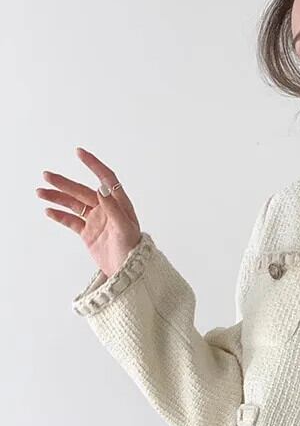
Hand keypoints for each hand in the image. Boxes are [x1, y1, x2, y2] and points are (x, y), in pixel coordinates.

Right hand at [38, 148, 142, 277]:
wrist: (127, 272)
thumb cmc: (132, 249)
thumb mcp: (125, 228)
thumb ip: (113, 208)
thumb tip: (101, 187)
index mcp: (118, 204)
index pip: (106, 179)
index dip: (94, 165)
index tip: (80, 153)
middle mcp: (106, 209)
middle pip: (82, 191)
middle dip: (64, 183)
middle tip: (47, 176)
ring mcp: (96, 220)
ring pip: (73, 204)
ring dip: (57, 197)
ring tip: (40, 192)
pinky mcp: (88, 233)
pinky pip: (71, 221)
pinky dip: (60, 215)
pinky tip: (48, 210)